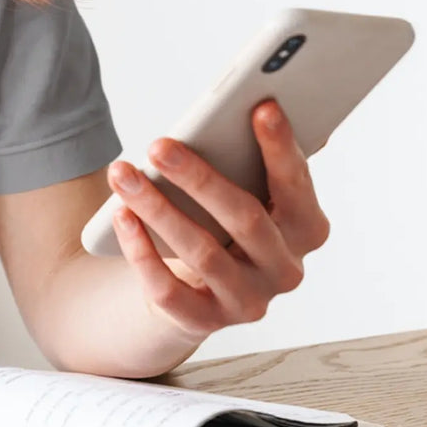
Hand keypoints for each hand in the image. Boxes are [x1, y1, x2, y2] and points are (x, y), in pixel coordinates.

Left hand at [107, 100, 330, 343]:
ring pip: (200, 252)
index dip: (281, 149)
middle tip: (158, 144)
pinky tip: (121, 216)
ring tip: (122, 173)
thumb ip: (257, 156)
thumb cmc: (224, 221)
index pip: (297, 188)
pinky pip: (168, 290)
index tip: (261, 107)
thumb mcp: (246, 189)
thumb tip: (265, 104)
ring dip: (156, 208)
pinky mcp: (203, 322)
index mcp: (305, 229)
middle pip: (244, 219)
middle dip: (198, 177)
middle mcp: (284, 271)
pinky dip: (142, 252)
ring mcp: (246, 301)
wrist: (195, 288)